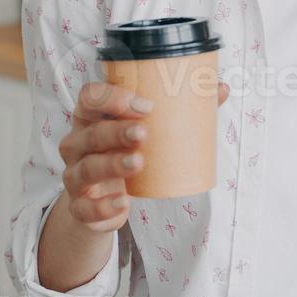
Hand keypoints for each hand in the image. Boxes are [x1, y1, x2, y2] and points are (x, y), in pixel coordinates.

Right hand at [59, 79, 229, 232]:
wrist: (100, 202)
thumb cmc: (122, 154)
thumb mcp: (143, 131)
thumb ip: (180, 110)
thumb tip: (221, 88)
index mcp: (91, 117)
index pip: (89, 97)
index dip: (111, 97)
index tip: (145, 104)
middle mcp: (77, 144)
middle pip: (91, 133)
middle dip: (116, 131)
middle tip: (144, 132)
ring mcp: (75, 176)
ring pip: (87, 168)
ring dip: (112, 164)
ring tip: (139, 162)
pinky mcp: (79, 207)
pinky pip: (85, 208)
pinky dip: (103, 206)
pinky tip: (122, 202)